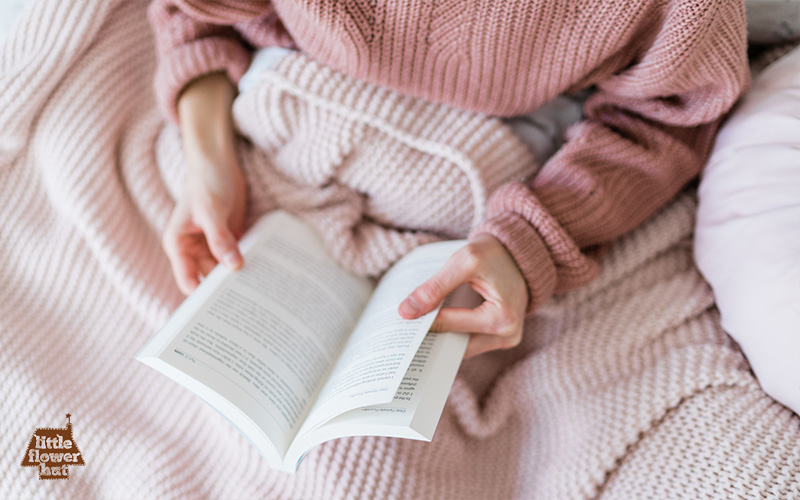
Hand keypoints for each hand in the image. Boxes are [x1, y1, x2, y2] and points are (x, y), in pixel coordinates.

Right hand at [162, 73, 246, 294]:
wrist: (219, 164)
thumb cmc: (207, 183)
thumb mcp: (212, 210)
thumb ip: (221, 239)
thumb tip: (233, 267)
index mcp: (178, 245)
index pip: (187, 281)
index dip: (201, 298)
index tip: (219, 313)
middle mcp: (192, 250)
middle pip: (207, 281)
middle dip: (223, 293)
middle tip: (245, 312)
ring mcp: (211, 247)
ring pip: (224, 273)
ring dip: (238, 281)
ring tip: (259, 299)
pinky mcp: (228, 242)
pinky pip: (237, 261)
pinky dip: (248, 267)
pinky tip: (264, 278)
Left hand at [398, 234, 527, 358]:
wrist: (518, 253)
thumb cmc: (494, 254)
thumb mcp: (464, 261)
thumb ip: (435, 287)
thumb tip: (407, 312)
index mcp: (502, 318)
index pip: (451, 325)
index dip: (423, 321)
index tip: (400, 319)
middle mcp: (507, 336)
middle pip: (456, 345)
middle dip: (431, 336)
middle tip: (402, 331)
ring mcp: (505, 340)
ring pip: (461, 347)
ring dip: (440, 337)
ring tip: (415, 326)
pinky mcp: (499, 337)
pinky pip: (469, 341)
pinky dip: (452, 333)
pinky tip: (434, 323)